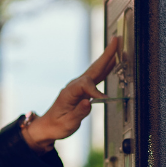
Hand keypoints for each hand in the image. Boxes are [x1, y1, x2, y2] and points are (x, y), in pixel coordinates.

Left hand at [22, 34, 120, 152]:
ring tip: (117, 46)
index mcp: (69, 93)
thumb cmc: (57, 125)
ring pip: (95, 70)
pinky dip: (105, 68)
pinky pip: (96, 76)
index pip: (85, 85)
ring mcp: (78, 86)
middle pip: (93, 68)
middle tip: (115, 40)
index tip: (105, 99)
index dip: (96, 91)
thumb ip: (79, 113)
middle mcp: (74, 86)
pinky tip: (113, 62)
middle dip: (105, 55)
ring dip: (107, 57)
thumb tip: (89, 103)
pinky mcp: (82, 89)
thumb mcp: (67, 123)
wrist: (48, 126)